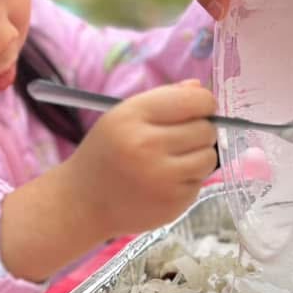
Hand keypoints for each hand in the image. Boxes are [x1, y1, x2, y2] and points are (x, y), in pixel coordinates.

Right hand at [65, 81, 217, 237]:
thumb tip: (200, 88)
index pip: (193, 101)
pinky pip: (201, 181)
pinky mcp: (173, 203)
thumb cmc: (106, 155)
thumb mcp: (122, 117)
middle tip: (178, 139)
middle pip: (205, 129)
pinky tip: (166, 182)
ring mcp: (162, 178)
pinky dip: (189, 179)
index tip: (198, 109)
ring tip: (173, 160)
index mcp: (132, 117)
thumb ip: (162, 99)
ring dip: (199, 156)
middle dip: (199, 131)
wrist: (84, 204)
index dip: (204, 103)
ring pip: (209, 156)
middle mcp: (147, 146)